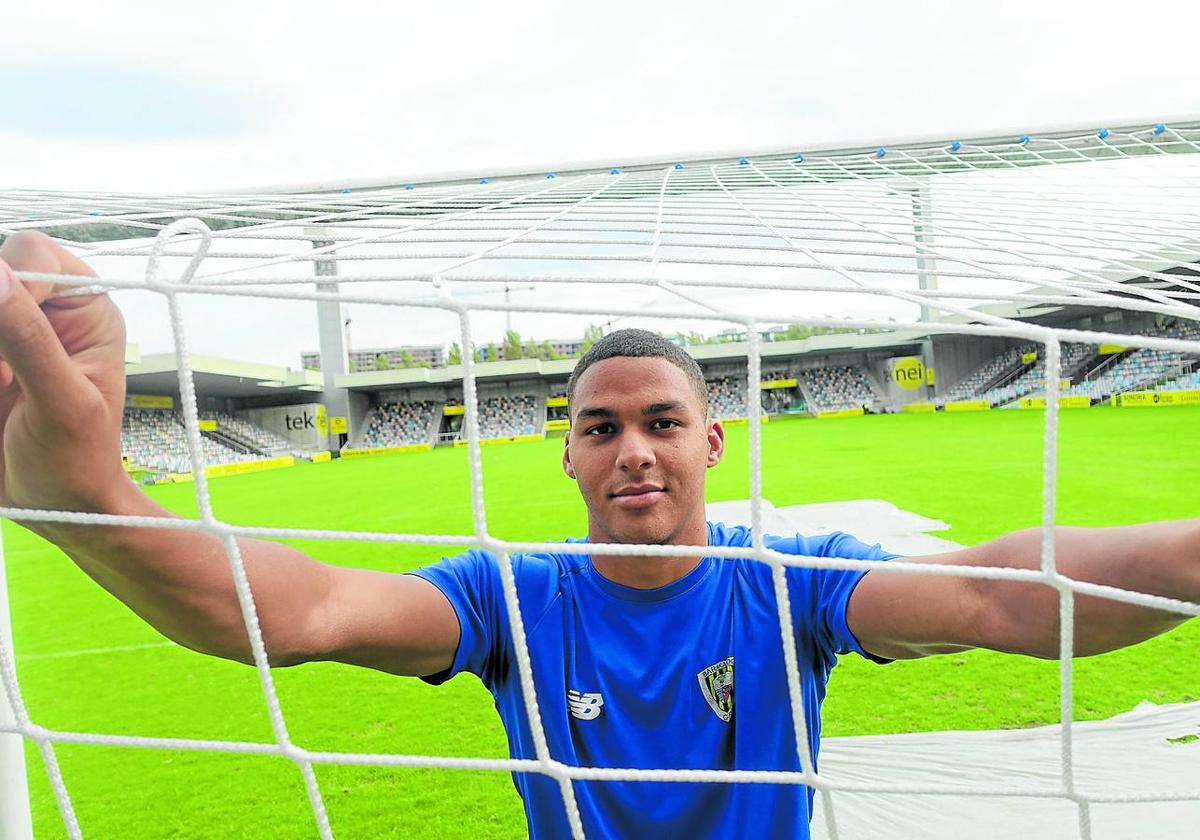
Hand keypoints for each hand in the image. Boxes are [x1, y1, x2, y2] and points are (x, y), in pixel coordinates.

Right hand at [0, 231, 127, 513]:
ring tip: (2, 392)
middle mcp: (45, 311)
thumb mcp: (60, 402)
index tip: (5, 351)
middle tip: (2, 379)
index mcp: (86, 310)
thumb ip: (28, 338)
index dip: (6, 282)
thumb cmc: (77, 462)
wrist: (56, 508)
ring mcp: (8, 334)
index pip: (31, 253)